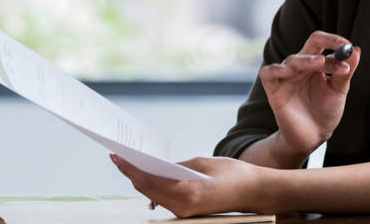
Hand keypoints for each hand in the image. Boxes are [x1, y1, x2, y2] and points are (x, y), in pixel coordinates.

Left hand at [110, 153, 272, 216]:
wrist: (252, 191)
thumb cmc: (232, 174)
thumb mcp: (202, 162)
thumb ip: (177, 166)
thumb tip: (156, 167)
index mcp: (186, 193)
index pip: (149, 181)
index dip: (130, 169)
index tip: (117, 156)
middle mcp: (181, 208)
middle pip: (147, 191)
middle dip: (131, 174)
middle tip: (119, 157)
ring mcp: (183, 213)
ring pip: (153, 196)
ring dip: (141, 181)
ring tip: (130, 164)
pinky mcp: (186, 212)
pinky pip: (163, 199)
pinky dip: (153, 187)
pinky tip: (149, 175)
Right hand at [259, 30, 361, 164]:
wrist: (313, 136)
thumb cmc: (326, 110)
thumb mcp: (339, 90)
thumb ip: (346, 72)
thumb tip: (357, 50)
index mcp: (316, 63)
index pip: (322, 42)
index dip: (336, 41)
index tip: (349, 47)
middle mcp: (301, 66)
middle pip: (310, 45)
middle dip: (326, 43)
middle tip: (342, 50)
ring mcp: (287, 77)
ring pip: (293, 60)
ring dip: (307, 60)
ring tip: (320, 62)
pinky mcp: (274, 90)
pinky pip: (268, 73)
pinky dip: (275, 69)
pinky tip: (287, 71)